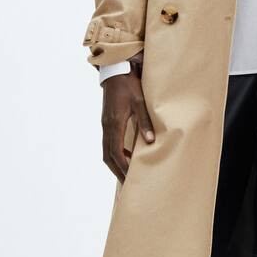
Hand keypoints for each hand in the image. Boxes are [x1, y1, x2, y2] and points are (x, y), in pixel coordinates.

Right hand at [101, 64, 154, 182]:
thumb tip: (151, 141)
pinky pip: (109, 144)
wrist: (116, 71)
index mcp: (114, 124)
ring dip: (115, 164)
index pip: (115, 152)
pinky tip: (126, 157)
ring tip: (127, 175)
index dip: (122, 167)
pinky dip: (116, 154)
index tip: (131, 178)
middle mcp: (107, 127)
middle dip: (117, 171)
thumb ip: (145, 121)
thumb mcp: (140, 102)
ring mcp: (105, 125)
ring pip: (106, 151)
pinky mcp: (107, 122)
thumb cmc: (128, 85)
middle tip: (128, 185)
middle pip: (108, 156)